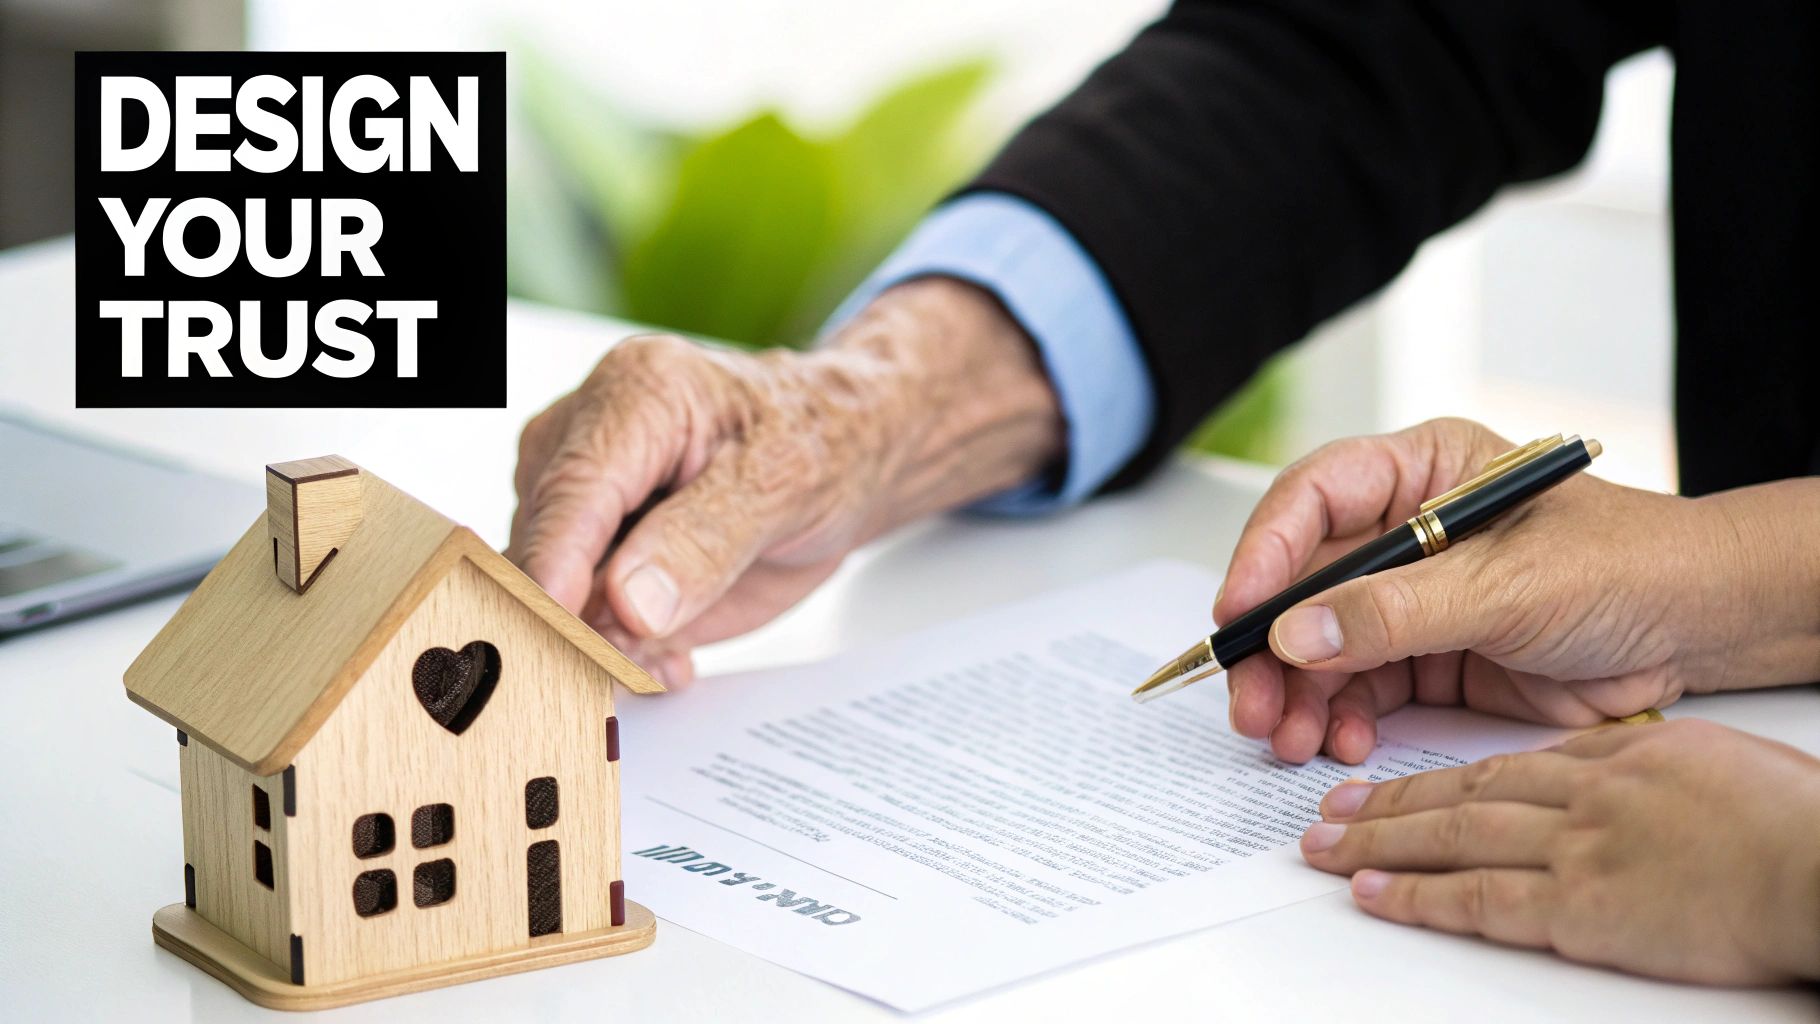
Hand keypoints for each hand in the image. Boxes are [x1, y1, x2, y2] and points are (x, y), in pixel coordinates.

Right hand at [508, 278, 1063, 683]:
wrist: (843, 451)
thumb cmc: (822, 444)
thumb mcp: (787, 487)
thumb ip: (706, 543)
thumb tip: (629, 603)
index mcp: (637, 393)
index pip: (573, 491)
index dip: (554, 569)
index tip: (557, 635)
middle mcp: (587, 434)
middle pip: (545, 545)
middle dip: (584, 621)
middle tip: (652, 662)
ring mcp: (580, 492)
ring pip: (550, 588)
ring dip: (603, 642)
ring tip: (673, 652)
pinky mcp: (588, 542)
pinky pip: (577, 612)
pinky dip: (616, 648)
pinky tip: (666, 654)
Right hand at [1215, 418, 1819, 763]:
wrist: (1699, 632)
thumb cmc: (1628, 568)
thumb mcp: (1508, 586)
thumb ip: (1396, 612)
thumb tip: (1294, 633)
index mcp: (1421, 472)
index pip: (1314, 498)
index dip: (1266, 553)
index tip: (1238, 614)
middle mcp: (1404, 531)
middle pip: (1302, 582)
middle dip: (1271, 647)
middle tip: (1252, 702)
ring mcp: (1412, 598)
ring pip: (1319, 644)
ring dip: (1297, 694)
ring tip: (1289, 738)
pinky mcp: (1427, 659)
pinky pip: (1357, 689)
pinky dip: (1339, 718)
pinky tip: (1340, 742)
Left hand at [1299, 719, 1819, 983]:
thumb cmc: (1791, 822)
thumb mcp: (1708, 761)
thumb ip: (1644, 766)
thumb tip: (1610, 774)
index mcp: (1615, 756)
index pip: (1504, 761)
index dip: (1438, 772)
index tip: (1395, 779)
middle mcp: (1582, 795)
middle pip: (1462, 792)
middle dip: (1388, 801)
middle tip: (1329, 806)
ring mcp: (1576, 848)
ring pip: (1453, 837)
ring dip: (1378, 840)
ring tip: (1322, 844)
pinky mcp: (1580, 907)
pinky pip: (1478, 899)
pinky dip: (1416, 895)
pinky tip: (1371, 892)